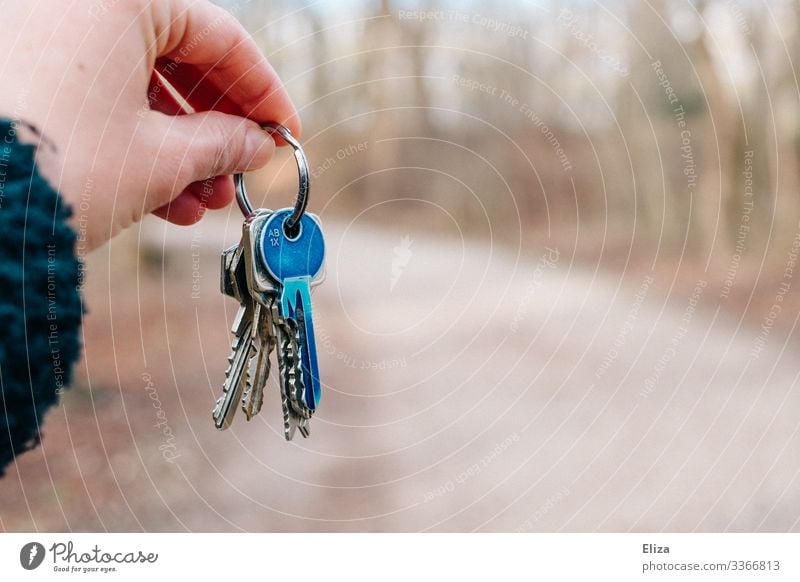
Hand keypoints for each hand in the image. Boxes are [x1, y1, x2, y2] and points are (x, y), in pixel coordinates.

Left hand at [0, 0, 299, 250]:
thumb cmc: (62, 169)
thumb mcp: (164, 159)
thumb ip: (224, 143)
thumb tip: (256, 144)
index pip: (220, 36)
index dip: (264, 92)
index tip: (285, 131)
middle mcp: (73, 5)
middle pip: (177, 62)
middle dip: (216, 131)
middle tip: (241, 173)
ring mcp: (40, 37)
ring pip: (137, 86)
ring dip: (180, 149)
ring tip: (203, 201)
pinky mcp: (21, 75)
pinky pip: (96, 99)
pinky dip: (135, 145)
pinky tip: (163, 198)